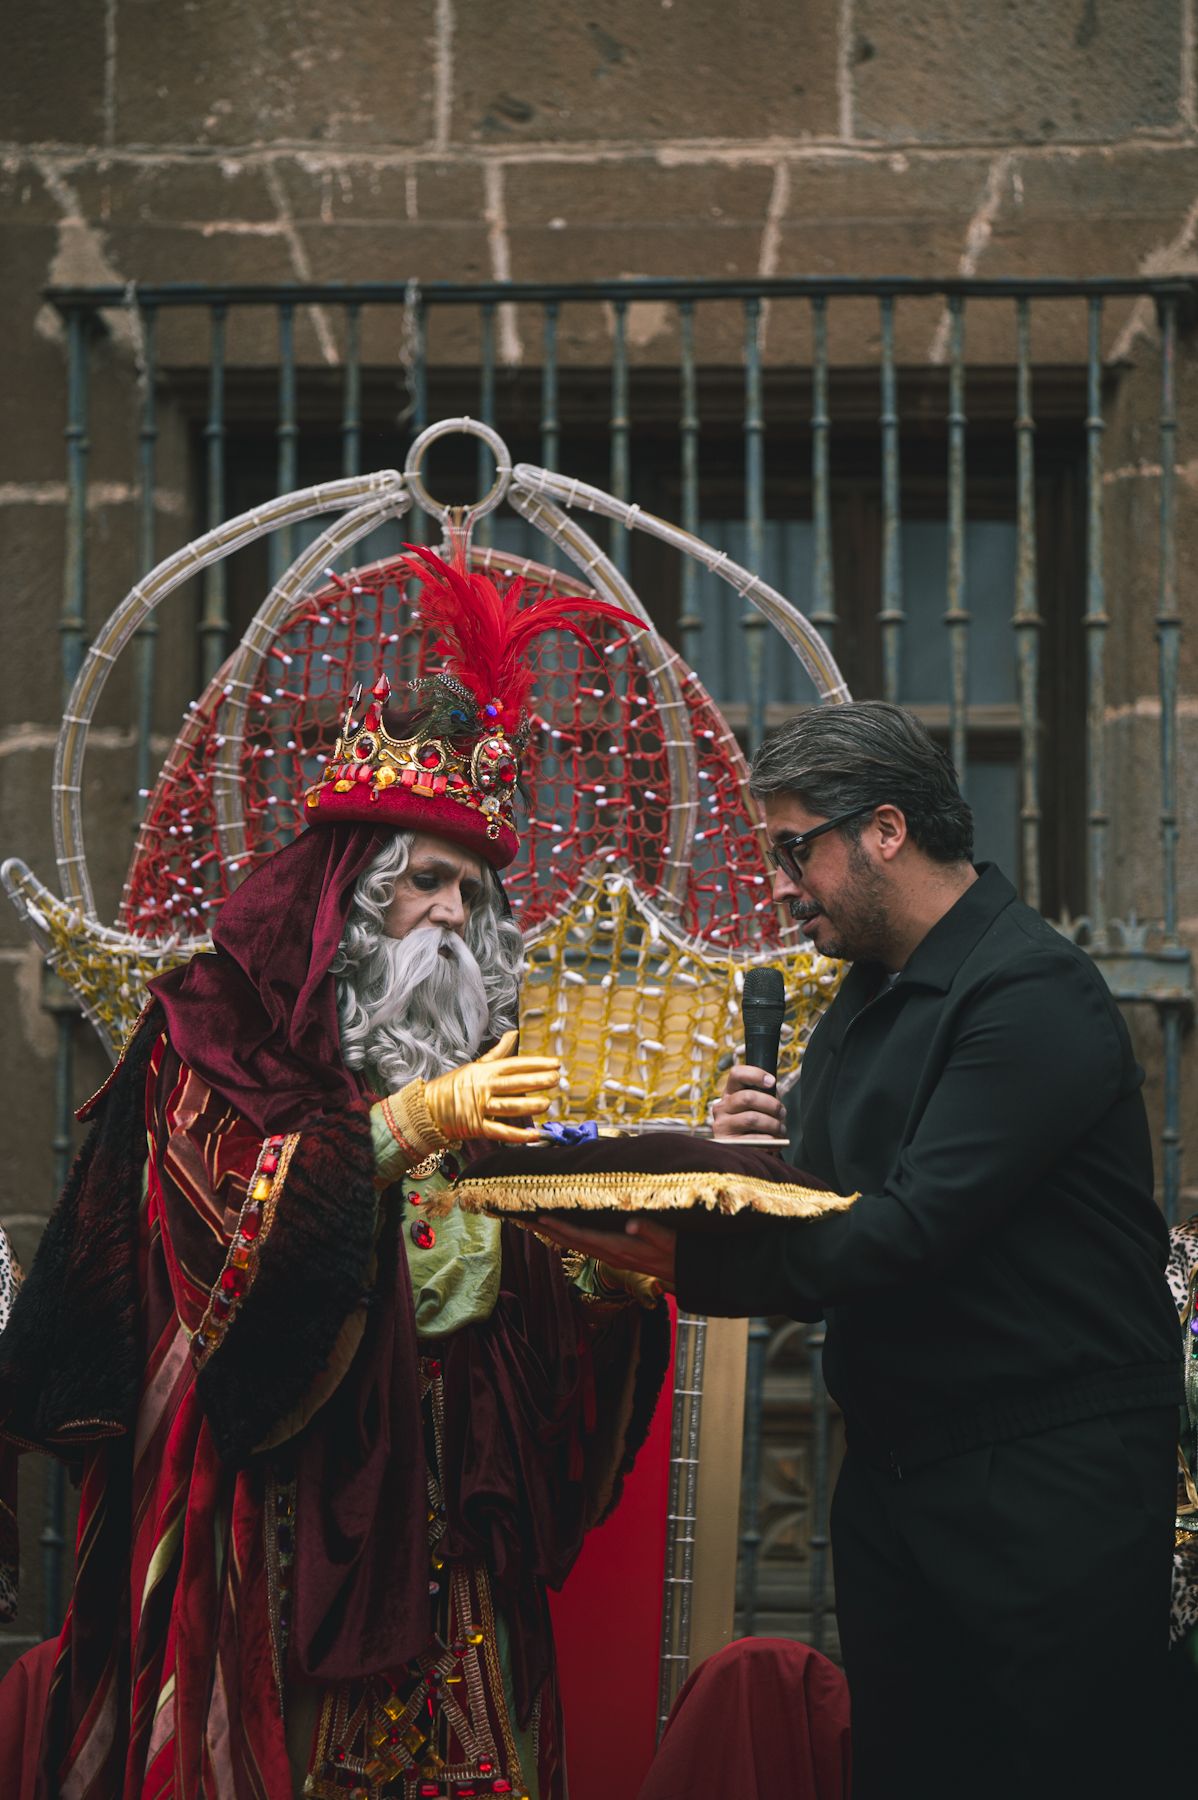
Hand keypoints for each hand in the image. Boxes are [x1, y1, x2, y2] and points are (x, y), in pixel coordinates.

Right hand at [416, 1031, 562, 1146]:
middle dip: (536, 1081)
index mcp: (484, 1071)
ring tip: (547, 1104)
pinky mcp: (475, 1127)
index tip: (556, 1063)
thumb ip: (497, 1053)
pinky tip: (534, 1135)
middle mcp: (482, 1088)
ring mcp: (478, 1108)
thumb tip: (513, 1034)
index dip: (536, 1064)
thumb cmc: (453, 1086)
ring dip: (529, 1106)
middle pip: (514, 1084)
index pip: (514, 1065)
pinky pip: (499, 1131)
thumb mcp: (475, 1066)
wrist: (426, 1109)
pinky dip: (517, 1135)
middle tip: (556, 1079)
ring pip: (508, 1107)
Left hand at [531, 1214, 676, 1292]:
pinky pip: (585, 1245)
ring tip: (535, 1221)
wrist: (688, 1272)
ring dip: (554, 1233)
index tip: (540, 1216)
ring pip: (576, 1244)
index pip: (581, 1236)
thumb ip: (650, 1231)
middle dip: (547, 1230)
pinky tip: (563, 1230)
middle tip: (523, 1217)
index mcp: (619, 1248)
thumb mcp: (668, 1239)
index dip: (560, 1227)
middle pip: (571, 1242)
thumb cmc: (678, 1252)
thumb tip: (631, 1224)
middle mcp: (610, 1254)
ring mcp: (612, 1256)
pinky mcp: (616, 1254)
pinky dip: (569, 1236)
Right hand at [711, 1063, 786, 1138]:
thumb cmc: (756, 1126)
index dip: (756, 1074)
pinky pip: (753, 1139)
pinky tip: (775, 1143)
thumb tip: (774, 1090)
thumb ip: (764, 1096)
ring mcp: (721, 1125)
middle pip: (748, 1097)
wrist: (745, 1152)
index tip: (772, 1082)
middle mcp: (721, 1107)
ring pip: (752, 1118)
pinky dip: (769, 1141)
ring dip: (773, 1124)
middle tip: (782, 1113)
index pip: (736, 1074)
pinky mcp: (726, 1143)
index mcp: (729, 1093)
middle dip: (771, 1105)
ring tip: (781, 1130)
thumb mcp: (758, 1107)